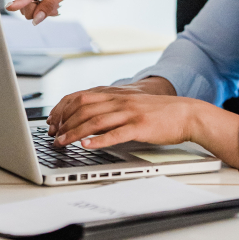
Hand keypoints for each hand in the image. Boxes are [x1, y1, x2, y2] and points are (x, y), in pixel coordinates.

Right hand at [7, 0, 74, 23]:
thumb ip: (49, 6)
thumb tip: (35, 20)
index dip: (18, 3)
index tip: (9, 7)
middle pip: (28, 11)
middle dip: (40, 12)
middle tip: (53, 3)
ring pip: (25, 10)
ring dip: (38, 9)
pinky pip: (23, 6)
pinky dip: (33, 6)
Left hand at [47, 78, 238, 169]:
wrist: (187, 113)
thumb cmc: (159, 112)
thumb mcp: (131, 102)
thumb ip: (111, 105)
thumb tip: (87, 114)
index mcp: (116, 93)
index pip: (80, 96)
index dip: (62, 108)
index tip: (52, 120)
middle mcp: (120, 100)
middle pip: (83, 107)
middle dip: (64, 121)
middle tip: (52, 135)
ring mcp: (130, 113)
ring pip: (95, 120)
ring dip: (74, 132)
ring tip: (62, 142)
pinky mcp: (140, 127)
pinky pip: (115, 133)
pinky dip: (98, 140)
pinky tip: (87, 145)